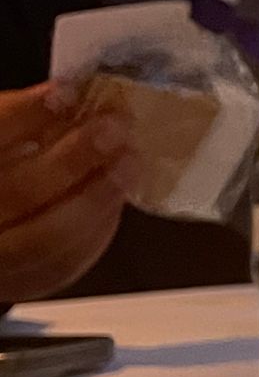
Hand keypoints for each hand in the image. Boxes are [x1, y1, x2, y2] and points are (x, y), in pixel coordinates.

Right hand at [0, 81, 129, 303]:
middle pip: (18, 193)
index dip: (24, 115)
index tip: (67, 93)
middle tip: (114, 128)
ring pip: (46, 239)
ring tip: (128, 163)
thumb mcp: (3, 137)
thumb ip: (25, 121)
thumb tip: (77, 95)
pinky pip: (64, 264)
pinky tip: (115, 198)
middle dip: (74, 158)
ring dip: (97, 197)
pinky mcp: (22, 283)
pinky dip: (97, 229)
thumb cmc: (0, 169)